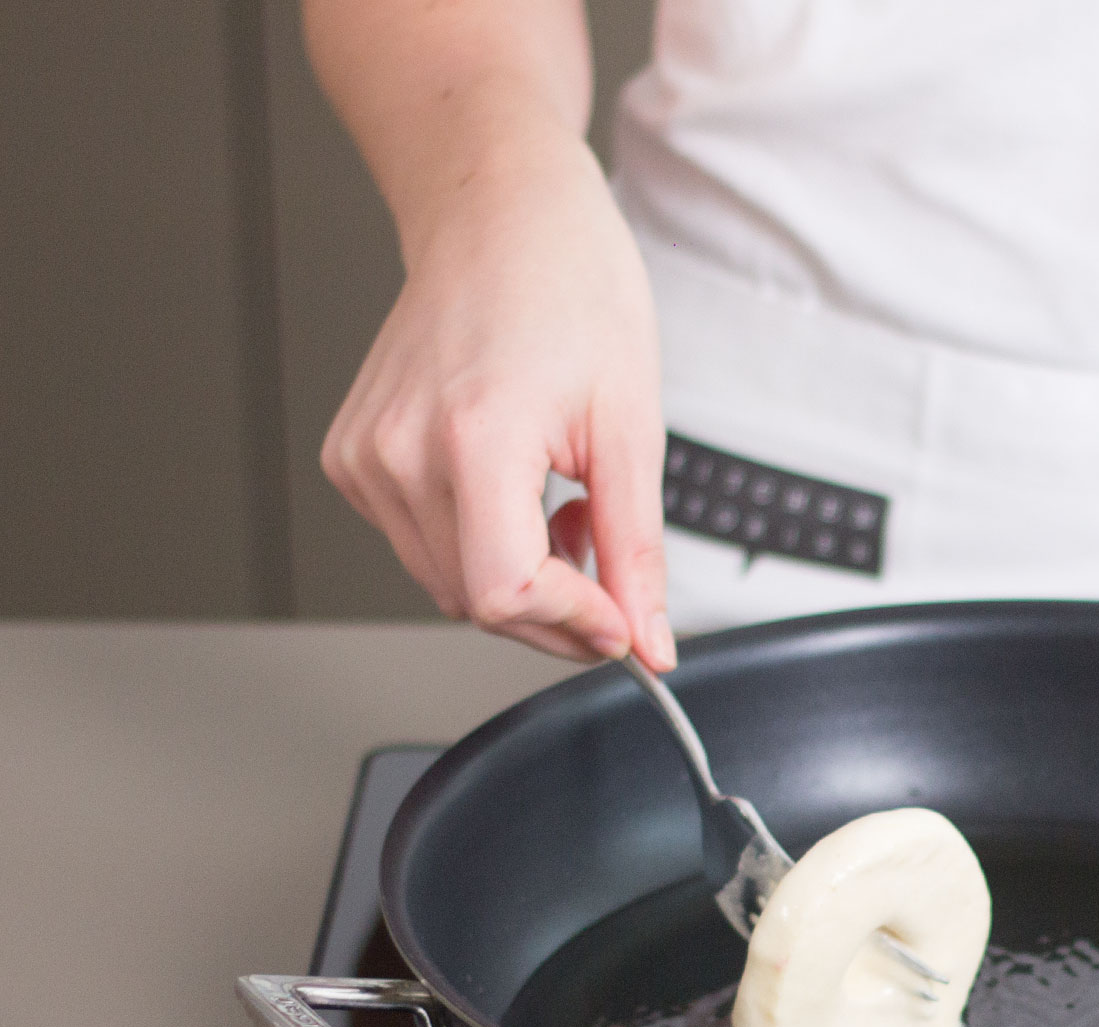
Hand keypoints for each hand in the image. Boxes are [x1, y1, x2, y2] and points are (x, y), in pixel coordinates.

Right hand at [321, 134, 672, 667]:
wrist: (500, 214)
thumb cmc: (570, 288)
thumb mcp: (631, 427)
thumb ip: (635, 551)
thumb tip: (648, 642)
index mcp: (472, 437)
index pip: (504, 593)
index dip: (572, 624)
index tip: (623, 624)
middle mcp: (398, 451)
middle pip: (476, 602)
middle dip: (557, 608)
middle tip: (608, 557)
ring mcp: (364, 456)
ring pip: (450, 584)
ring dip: (521, 577)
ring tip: (567, 506)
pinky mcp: (352, 459)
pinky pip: (423, 545)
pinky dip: (482, 544)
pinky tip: (520, 491)